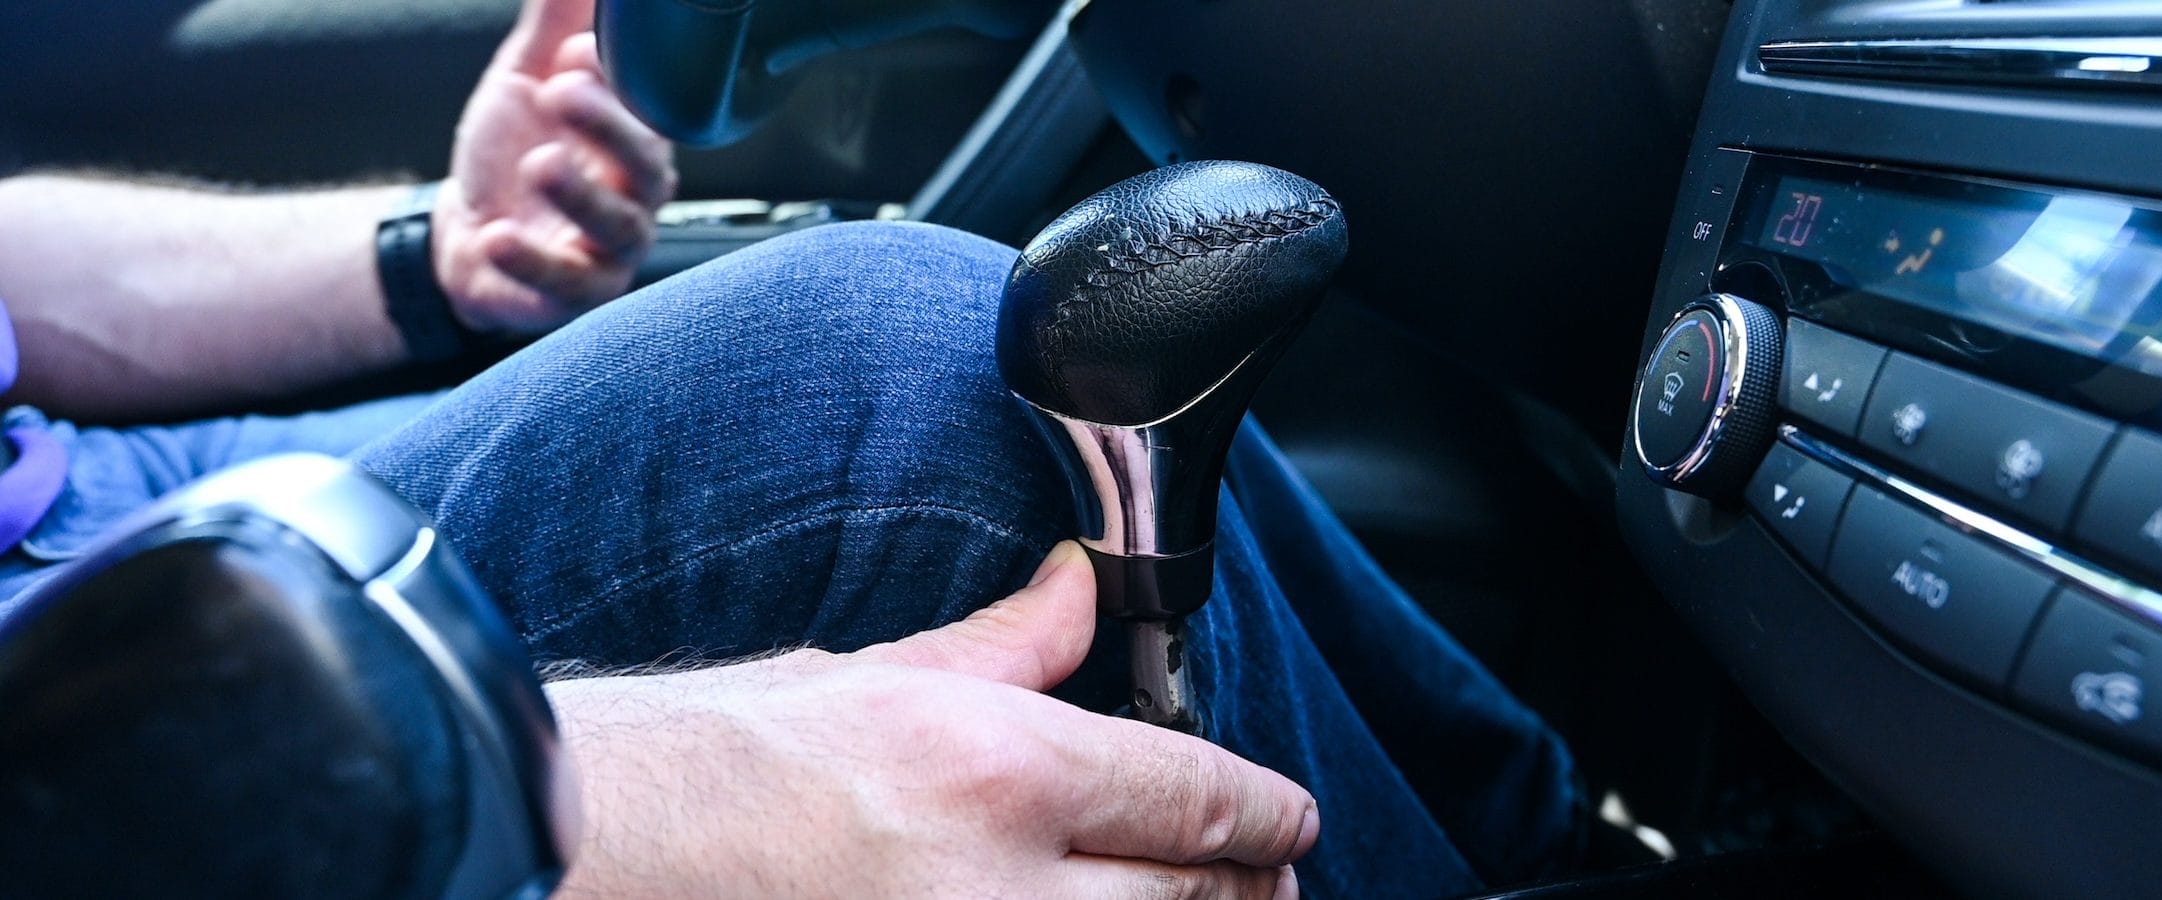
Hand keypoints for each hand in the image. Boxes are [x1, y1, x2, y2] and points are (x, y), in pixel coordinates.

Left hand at [433, 0, 676, 335]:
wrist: (467, 238)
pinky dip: (533, 262)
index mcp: (632, 140)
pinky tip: (496, 237)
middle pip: (646, 167)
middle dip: (609, 129)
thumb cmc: (511, 157)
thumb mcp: (523, 82)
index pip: (644, 110)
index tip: (572, 52)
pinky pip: (565, 283)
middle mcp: (635, 196)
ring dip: (580, 195)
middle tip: (562, 93)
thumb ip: (551, 29)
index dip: (616, 84)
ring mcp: (610, 250)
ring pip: (617, 227)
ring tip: (539, 164)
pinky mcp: (576, 295)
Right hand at [548, 542, 1318, 898]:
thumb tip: (1082, 592)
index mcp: (998, 770)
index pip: (1197, 797)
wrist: (595, 856)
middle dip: (1252, 886)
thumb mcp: (868, 674)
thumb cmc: (708, 765)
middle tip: (1273, 878)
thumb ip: (1005, 647)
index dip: (1268, 813)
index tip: (1292, 820)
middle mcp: (1004, 886)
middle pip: (1199, 899)